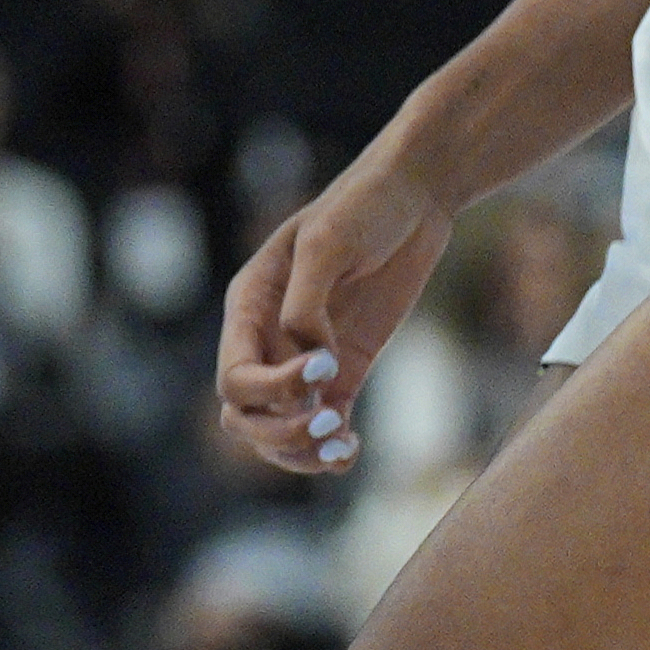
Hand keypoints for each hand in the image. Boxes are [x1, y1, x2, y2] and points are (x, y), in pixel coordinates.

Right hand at [214, 154, 451, 474]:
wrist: (415, 197)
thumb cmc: (363, 206)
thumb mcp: (328, 242)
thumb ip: (307, 300)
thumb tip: (308, 355)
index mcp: (250, 305)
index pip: (234, 376)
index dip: (270, 388)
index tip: (324, 364)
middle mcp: (269, 337)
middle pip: (245, 414)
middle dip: (279, 434)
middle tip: (331, 422)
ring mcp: (305, 358)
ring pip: (278, 430)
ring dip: (301, 452)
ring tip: (340, 447)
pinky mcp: (344, 369)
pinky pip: (325, 423)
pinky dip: (332, 448)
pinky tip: (352, 448)